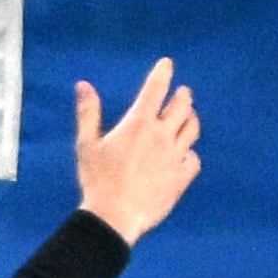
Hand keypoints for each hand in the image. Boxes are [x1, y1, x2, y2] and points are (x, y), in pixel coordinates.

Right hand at [77, 55, 205, 238]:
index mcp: (139, 124)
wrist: (117, 214)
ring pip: (192, 131)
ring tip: (189, 116)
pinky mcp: (182, 177)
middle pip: (182, 108)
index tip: (167, 63)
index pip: (155, 90)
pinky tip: (185, 154)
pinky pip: (194, 159)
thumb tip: (84, 85)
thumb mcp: (86, 143)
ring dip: (191, 119)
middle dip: (183, 96)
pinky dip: (190, 152)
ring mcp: (176, 157)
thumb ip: (88, 112)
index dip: (162, 74)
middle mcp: (162, 136)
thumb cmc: (97, 177)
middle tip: (183, 91)